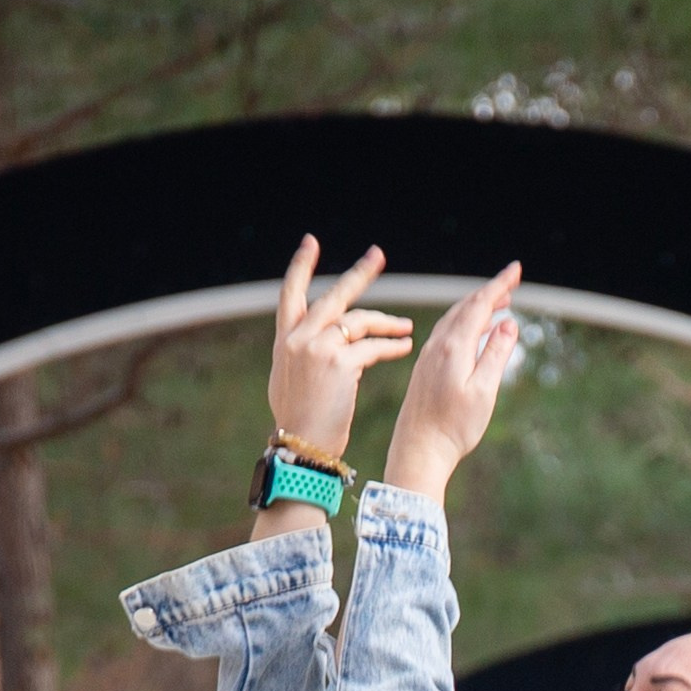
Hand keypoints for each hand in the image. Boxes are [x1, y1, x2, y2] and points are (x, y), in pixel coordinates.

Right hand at [266, 235, 412, 461]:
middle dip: (359, 274)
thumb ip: (302, 354)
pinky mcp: (340, 363)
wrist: (302, 447)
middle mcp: (299, 338)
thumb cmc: (299, 422)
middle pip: (335, 296)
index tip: (310, 243)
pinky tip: (405, 346)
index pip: (290, 293)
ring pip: (359, 321)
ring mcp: (318, 348)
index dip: (300, 266)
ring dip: (386, 323)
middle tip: (378, 256)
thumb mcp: (288, 381)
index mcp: (285, 340)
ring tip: (405, 327)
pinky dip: (391, 346)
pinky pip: (372, 346)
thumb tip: (319, 341)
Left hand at [384, 263, 521, 503]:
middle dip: (489, 292)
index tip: (516, 269)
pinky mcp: (424, 369)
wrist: (418, 452)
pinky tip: (472, 332)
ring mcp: (428, 357)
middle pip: (465, 307)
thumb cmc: (453, 427)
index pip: (480, 304)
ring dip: (476, 307)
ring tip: (497, 305)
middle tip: (512, 284)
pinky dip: (463, 322)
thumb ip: (496, 354)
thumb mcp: (484, 391)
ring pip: (454, 318)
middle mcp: (438, 346)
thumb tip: (508, 323)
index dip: (499, 284)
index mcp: (454, 347)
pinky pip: (446, 333)